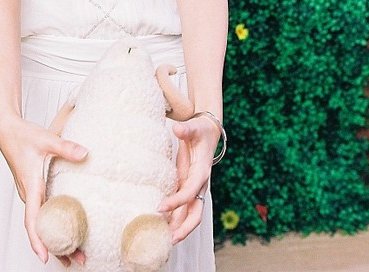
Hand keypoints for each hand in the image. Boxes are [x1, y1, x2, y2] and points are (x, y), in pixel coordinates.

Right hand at [0, 113, 87, 264]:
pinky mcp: (32, 189)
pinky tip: (66, 229)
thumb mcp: (46, 140)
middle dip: (56, 247)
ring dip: (55, 238)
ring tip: (74, 253)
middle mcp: (29, 194)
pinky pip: (41, 212)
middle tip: (77, 261)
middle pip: (40, 228)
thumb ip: (65, 147)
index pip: (32, 220)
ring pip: (41, 222)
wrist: (7, 131)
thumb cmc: (23, 136)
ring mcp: (30, 193)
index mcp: (30, 186)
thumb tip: (85, 154)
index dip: (37, 240)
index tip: (45, 257)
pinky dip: (53, 225)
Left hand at [158, 115, 219, 243]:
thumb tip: (177, 128)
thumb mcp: (194, 128)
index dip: (177, 202)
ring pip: (189, 214)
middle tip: (169, 240)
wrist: (208, 133)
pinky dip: (175, 218)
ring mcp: (194, 188)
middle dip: (184, 228)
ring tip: (163, 240)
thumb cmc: (200, 131)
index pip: (190, 192)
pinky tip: (163, 225)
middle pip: (196, 213)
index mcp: (202, 172)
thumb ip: (186, 129)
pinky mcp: (187, 187)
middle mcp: (200, 185)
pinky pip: (183, 207)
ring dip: (179, 227)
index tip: (160, 208)